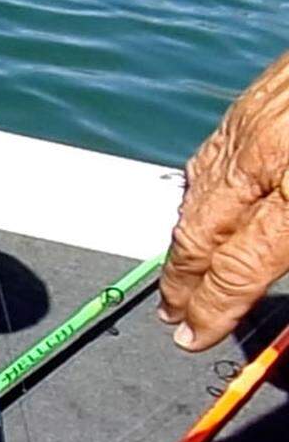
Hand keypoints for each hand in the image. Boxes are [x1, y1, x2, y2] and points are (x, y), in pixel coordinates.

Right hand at [158, 51, 288, 350]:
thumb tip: (268, 276)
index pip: (236, 270)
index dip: (211, 310)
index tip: (193, 335)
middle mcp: (264, 161)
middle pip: (199, 236)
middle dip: (181, 282)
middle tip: (173, 313)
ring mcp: (250, 130)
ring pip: (194, 198)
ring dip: (182, 243)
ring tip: (178, 274)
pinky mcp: (249, 105)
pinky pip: (207, 160)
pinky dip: (197, 195)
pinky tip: (196, 210)